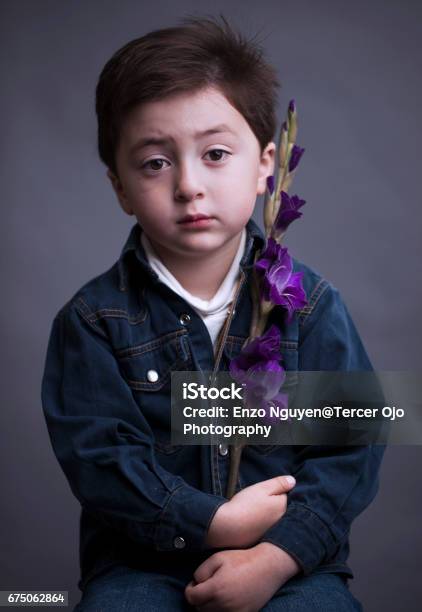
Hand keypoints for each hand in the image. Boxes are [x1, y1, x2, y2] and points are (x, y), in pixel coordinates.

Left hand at [184, 542, 300, 611]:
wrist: (267, 566)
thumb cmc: (241, 559)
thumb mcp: (217, 558)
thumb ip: (201, 572)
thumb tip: (195, 584)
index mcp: (215, 589)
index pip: (191, 598)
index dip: (191, 589)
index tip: (196, 583)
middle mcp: (224, 605)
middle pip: (200, 609)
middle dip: (200, 598)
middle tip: (208, 585)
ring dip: (210, 606)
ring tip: (218, 591)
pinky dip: (222, 610)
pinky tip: (227, 598)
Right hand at [206, 475, 295, 548]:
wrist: (227, 528)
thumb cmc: (245, 505)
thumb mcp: (262, 488)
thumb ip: (278, 483)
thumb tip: (293, 480)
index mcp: (282, 507)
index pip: (284, 495)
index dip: (274, 491)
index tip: (263, 492)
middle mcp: (281, 522)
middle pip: (279, 508)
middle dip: (271, 504)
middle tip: (256, 501)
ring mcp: (272, 533)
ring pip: (272, 519)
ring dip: (266, 515)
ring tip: (252, 511)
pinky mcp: (261, 541)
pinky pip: (264, 530)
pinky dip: (259, 526)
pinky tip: (250, 523)